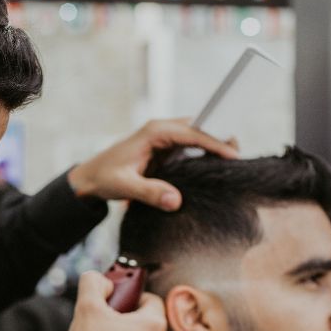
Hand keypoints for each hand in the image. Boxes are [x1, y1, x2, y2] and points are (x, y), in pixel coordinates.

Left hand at [67, 118, 239, 210]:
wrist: (90, 179)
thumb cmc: (104, 178)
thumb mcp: (125, 186)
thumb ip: (150, 192)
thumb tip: (176, 200)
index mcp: (154, 132)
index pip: (193, 133)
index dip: (215, 144)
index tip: (233, 156)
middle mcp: (162, 130)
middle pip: (200, 130)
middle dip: (221, 140)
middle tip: (240, 158)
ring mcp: (165, 139)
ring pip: (198, 138)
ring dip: (214, 148)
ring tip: (234, 164)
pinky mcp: (166, 150)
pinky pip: (191, 149)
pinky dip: (204, 156)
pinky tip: (215, 170)